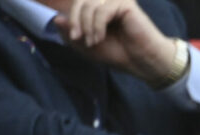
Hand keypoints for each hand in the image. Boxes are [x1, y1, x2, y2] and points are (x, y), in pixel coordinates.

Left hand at [51, 0, 178, 85]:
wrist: (143, 63)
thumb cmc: (119, 54)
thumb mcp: (87, 46)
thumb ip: (71, 33)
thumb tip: (56, 18)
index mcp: (98, 8)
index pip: (78, 4)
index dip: (71, 18)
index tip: (74, 37)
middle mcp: (107, 1)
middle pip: (80, 1)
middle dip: (76, 21)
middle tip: (78, 38)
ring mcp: (116, 1)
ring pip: (89, 5)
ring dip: (87, 26)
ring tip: (93, 42)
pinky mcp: (126, 4)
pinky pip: (102, 11)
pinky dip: (97, 26)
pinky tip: (100, 38)